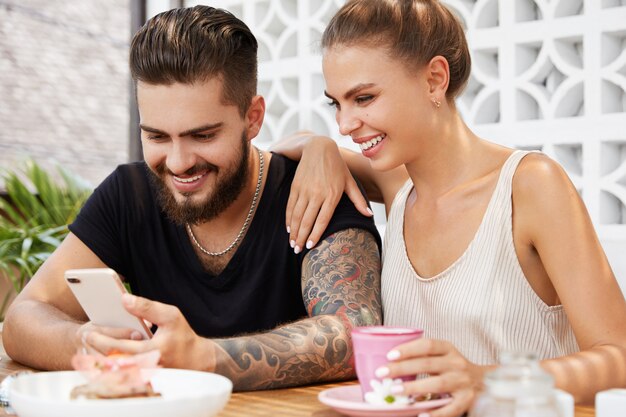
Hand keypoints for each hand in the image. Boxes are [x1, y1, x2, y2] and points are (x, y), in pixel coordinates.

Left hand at [81, 294, 214, 369]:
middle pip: (111, 361)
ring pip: (111, 370)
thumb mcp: (170, 315)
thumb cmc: (181, 335)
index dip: (103, 340)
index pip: (121, 348)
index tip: (89, 333)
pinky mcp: (139, 378)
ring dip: (97, 357)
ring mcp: (141, 375)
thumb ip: (147, 307)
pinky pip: (117, 374)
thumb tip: (124, 299)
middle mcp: (145, 367)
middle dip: (94, 349)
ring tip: (89, 345)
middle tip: (85, 337)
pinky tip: (100, 354)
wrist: (194, 360)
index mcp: (152, 351)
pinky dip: (105, 364)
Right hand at [287, 136, 371, 251]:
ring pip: (296, 215)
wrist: (319, 148)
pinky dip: (288, 218)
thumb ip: (358, 200)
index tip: (311, 246)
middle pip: (307, 220)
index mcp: (332, 195)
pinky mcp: (295, 186)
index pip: (322, 220)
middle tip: (297, 250)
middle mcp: (317, 194)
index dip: (315, 234)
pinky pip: (290, 206)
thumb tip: (370, 216)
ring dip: (293, 231)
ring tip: (292, 243)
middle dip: (301, 237)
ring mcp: (305, 190)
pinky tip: (288, 228)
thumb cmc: (337, 166)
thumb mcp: (350, 181)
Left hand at [376, 338, 485, 416]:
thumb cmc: (455, 368)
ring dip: (414, 387)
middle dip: (403, 368)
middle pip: (427, 364)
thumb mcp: (443, 357)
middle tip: (382, 373)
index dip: (408, 349)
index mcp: (449, 349)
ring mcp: (463, 383)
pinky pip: (449, 409)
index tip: (389, 355)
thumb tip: (391, 366)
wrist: (485, 382)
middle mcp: (457, 364)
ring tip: (395, 391)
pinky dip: (434, 413)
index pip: (427, 345)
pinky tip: (419, 414)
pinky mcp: (466, 401)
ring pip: (437, 384)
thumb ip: (423, 359)